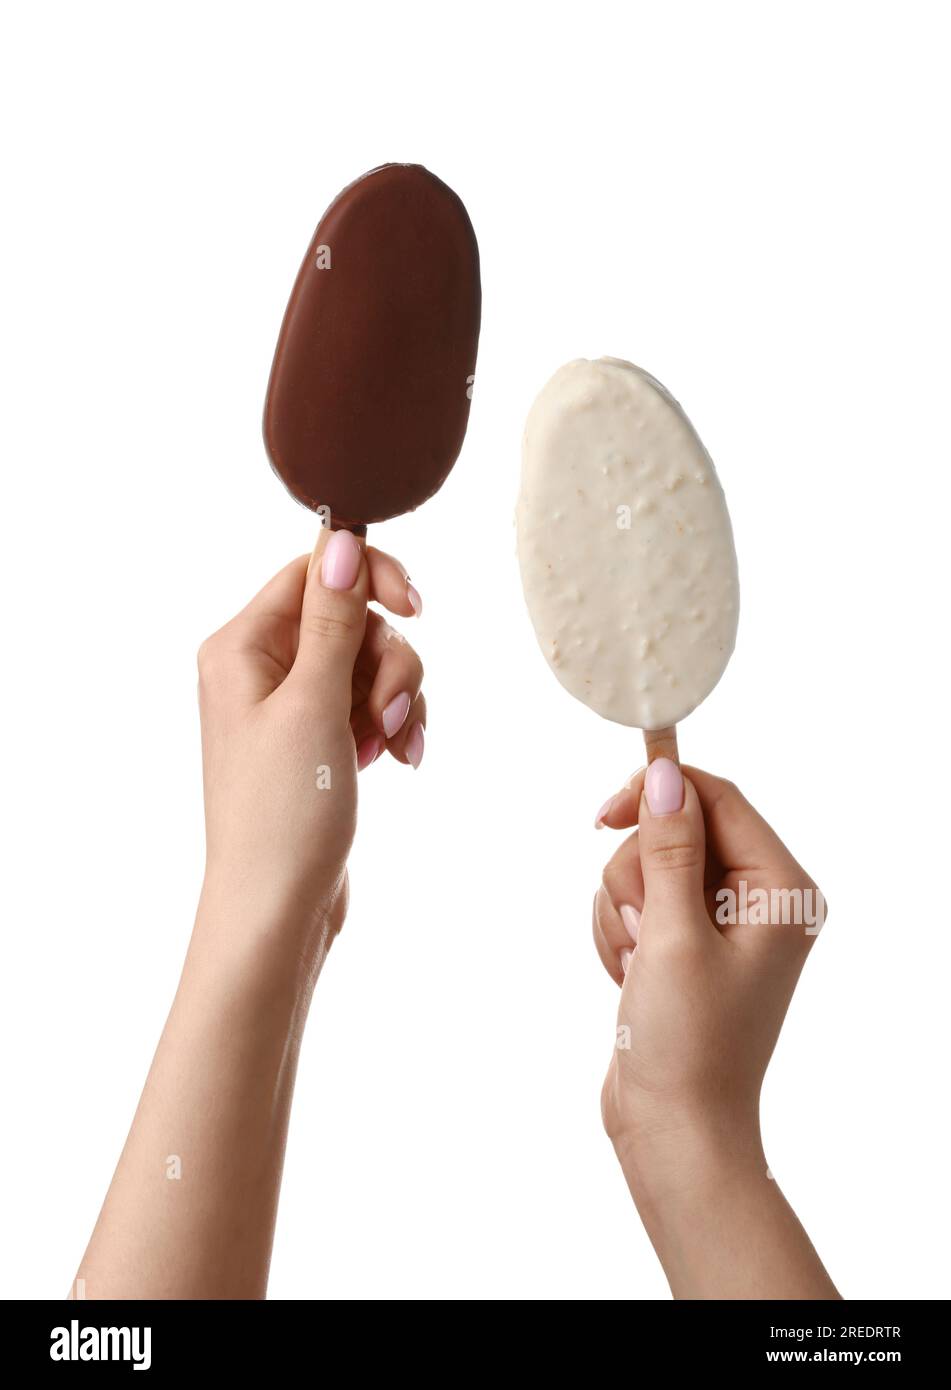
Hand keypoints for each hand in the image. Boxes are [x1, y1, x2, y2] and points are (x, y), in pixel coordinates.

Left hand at [197, 530, 425, 958]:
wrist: (276, 910)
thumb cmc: (282, 813)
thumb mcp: (313, 704)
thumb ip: (332, 618)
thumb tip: (339, 535)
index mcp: (241, 648)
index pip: (314, 573)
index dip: (371, 581)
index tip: (418, 608)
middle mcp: (260, 669)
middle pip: (351, 620)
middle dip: (388, 663)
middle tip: (387, 716)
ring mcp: (290, 707)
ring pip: (369, 663)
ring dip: (396, 698)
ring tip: (393, 747)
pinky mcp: (317, 741)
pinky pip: (368, 705)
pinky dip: (391, 724)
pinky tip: (399, 759)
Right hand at [594, 760, 824, 1153]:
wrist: (674, 1133)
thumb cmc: (688, 1044)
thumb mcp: (674, 935)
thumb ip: (670, 848)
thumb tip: (664, 775)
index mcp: (781, 890)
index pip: (718, 799)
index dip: (659, 794)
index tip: (604, 815)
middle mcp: (759, 900)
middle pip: (676, 830)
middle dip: (639, 875)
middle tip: (643, 930)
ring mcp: (719, 923)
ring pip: (645, 865)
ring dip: (622, 910)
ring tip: (636, 965)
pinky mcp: (684, 944)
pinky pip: (634, 901)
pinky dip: (619, 933)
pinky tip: (630, 977)